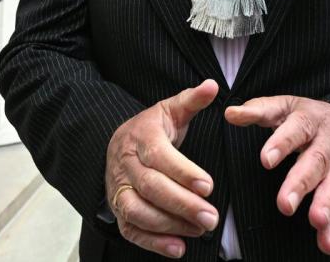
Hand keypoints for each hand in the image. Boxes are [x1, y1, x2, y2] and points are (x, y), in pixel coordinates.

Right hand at [106, 80, 220, 258]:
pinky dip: (153, 243)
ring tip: (200, 230)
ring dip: (170, 224)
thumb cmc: (151, 129)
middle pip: (151, 187)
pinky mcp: (118, 210)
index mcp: (140, 137)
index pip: (159, 156)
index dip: (183, 172)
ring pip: (138, 211)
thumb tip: (213, 85)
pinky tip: (179, 248)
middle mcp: (125, 164)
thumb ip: (192, 100)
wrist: (116, 144)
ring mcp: (118, 189)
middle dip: (182, 204)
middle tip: (212, 217)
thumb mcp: (170, 110)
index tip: (209, 186)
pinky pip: (131, 230)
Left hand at [225, 96, 329, 255]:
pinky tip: (327, 242)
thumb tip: (230, 113)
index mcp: (309, 121)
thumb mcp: (283, 107)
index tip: (266, 160)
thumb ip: (257, 111)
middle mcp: (326, 143)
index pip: (296, 130)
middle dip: (301, 184)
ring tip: (316, 221)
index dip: (282, 144)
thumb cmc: (306, 118)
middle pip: (315, 162)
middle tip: (285, 204)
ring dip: (325, 204)